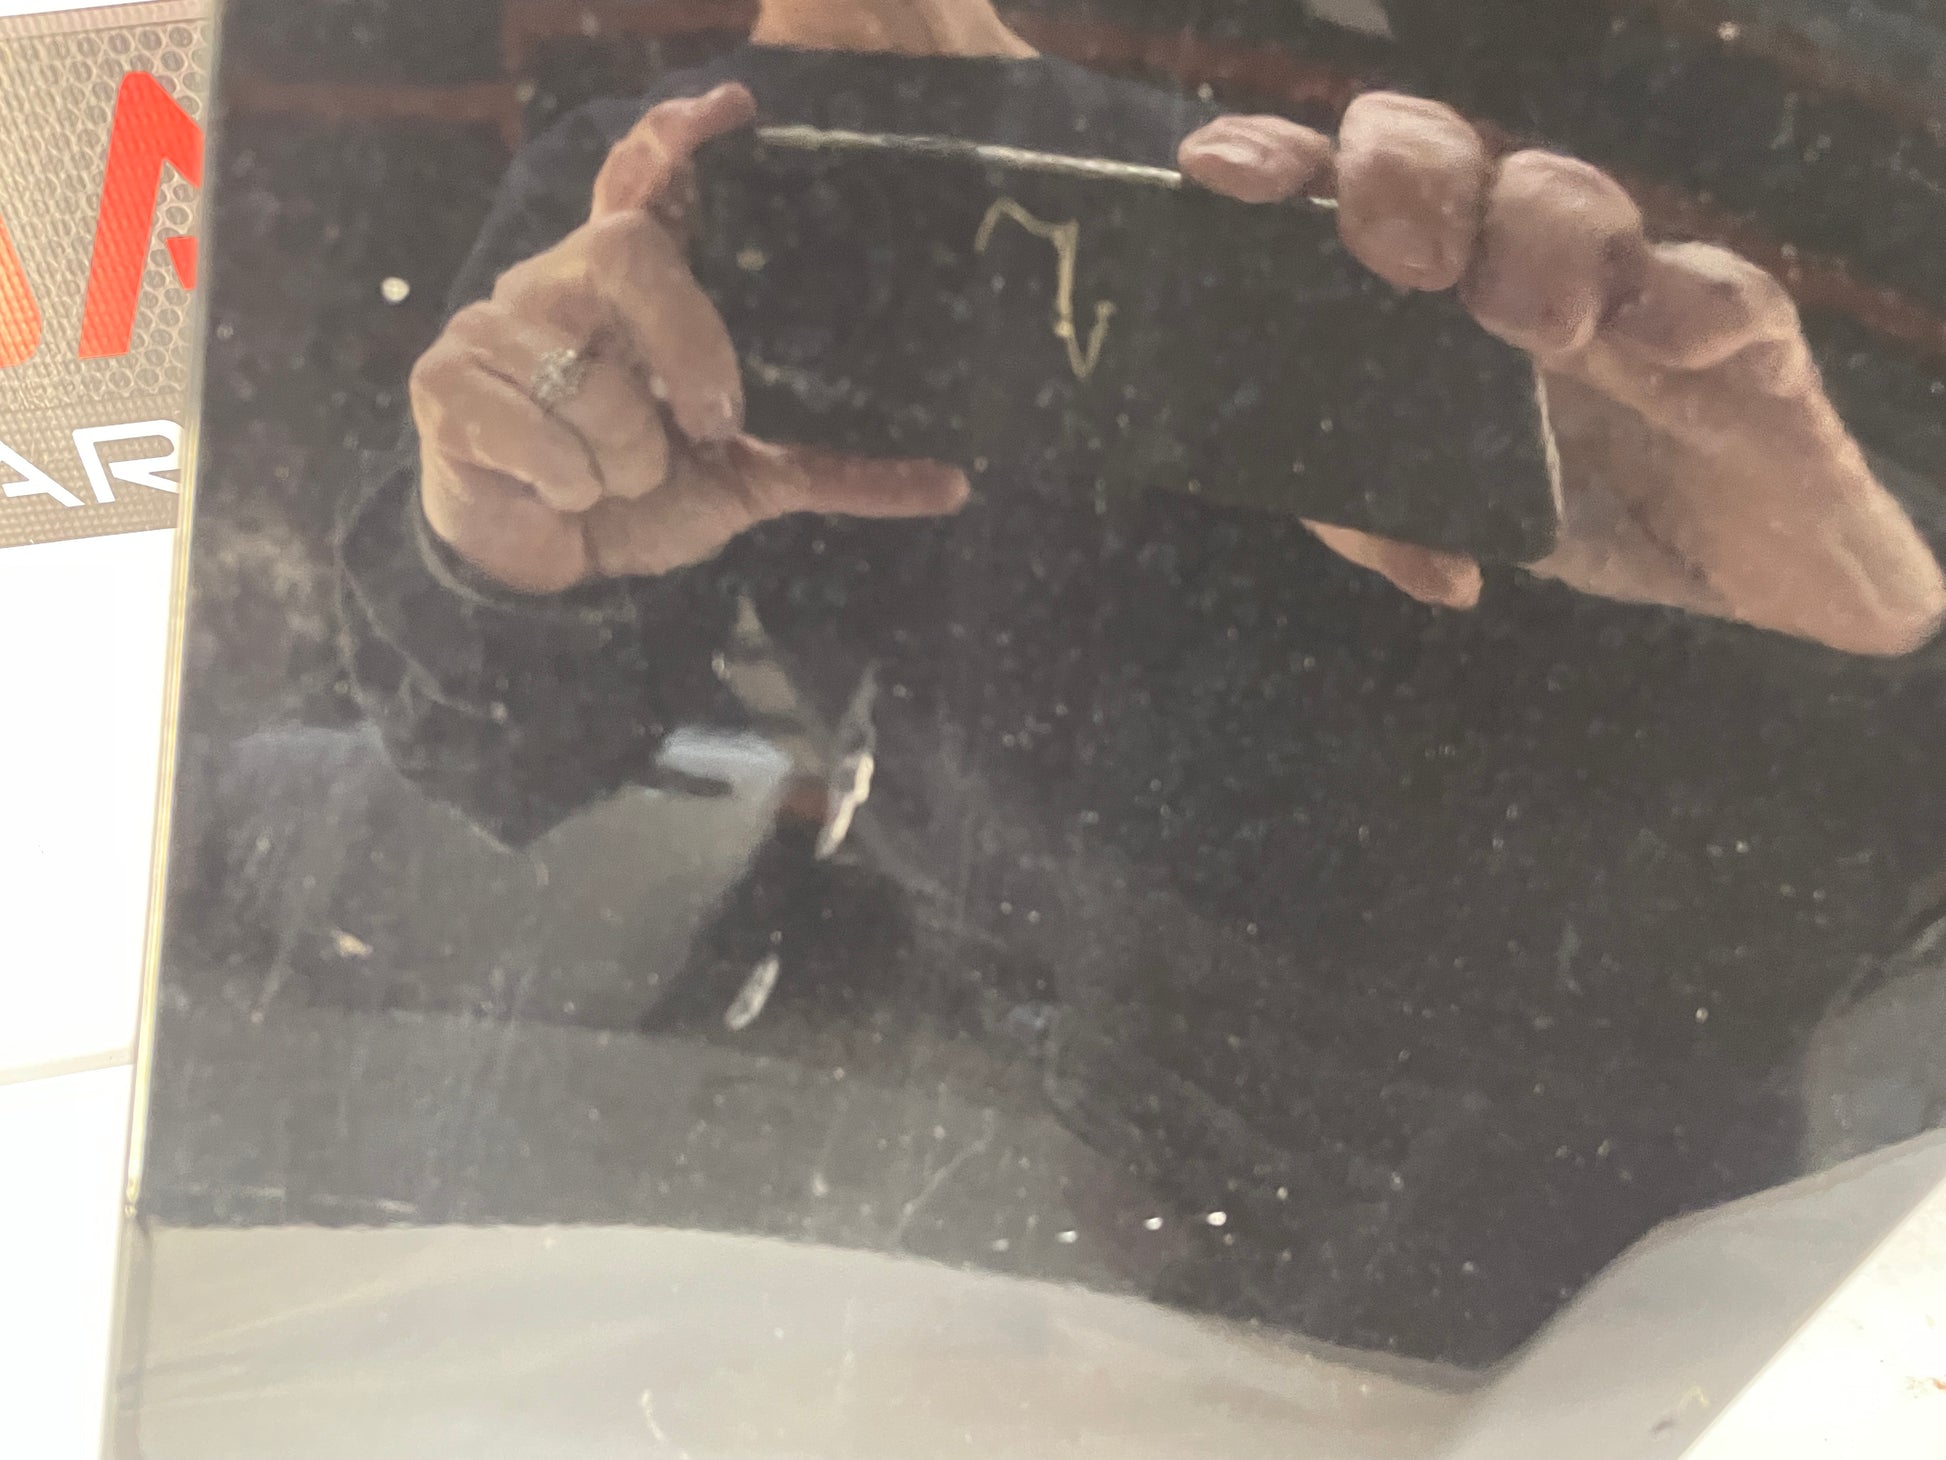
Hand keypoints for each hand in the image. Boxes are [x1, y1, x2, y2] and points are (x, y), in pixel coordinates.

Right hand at [410, 83, 967, 593]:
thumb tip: (950, 486)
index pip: (640, 183)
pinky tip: (552, 488)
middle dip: (685, 343)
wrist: (545, 571)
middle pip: (629, 252)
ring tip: (604, 477)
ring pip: (589, 380)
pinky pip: (533, 433)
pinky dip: (566, 483)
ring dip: (623, 458)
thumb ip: (831, 473)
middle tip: (710, 421)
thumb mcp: (744, 483)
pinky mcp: (445, 381)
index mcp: (627, 291)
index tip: (731, 112)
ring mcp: (494, 324)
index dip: (674, 140)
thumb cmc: (636, 499)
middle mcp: (557, 283)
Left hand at [1179, 97, 1945, 655]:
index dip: (1278, 163)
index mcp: (1428, 293)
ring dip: (1538, 242)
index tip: (1221, 175)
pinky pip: (1721, 287)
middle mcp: (1513, 260)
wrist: (1730, 572)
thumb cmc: (1576, 507)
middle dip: (1405, 179)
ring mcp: (1623, 280)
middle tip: (1404, 261)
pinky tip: (1668, 340)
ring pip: (1568, 194)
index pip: (1341, 191)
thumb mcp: (1450, 519)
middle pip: (1445, 154)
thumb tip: (1329, 510)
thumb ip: (1369, 512)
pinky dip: (1691, 301)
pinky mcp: (1736, 327)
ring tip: (1539, 331)